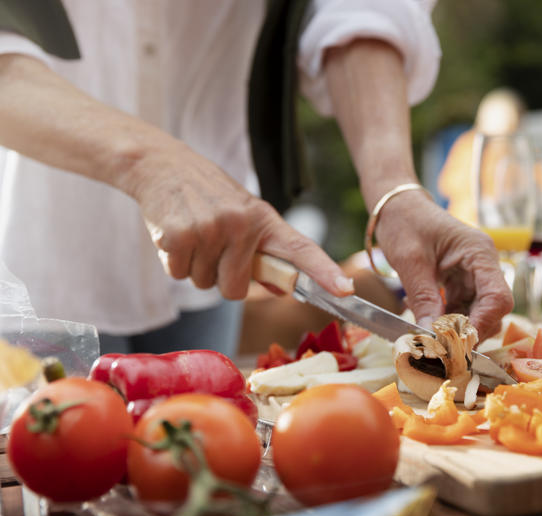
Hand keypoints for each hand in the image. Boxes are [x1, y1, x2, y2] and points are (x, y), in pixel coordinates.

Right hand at [117, 142, 352, 298]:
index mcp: (264, 220)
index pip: (301, 249)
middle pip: (235, 290)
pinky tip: (175, 234)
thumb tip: (280, 290)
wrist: (163, 165)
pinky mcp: (180, 236)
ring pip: (205, 284)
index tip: (345, 290)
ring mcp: (211, 230)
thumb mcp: (243, 214)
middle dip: (221, 278)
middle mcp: (242, 224)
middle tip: (211, 247)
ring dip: (196, 268)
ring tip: (193, 234)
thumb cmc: (208, 195)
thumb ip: (262, 253)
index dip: (325, 272)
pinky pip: (180, 275)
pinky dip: (174, 262)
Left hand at [375, 190, 512, 339]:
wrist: (396, 207)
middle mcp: (483, 265)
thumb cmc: (404, 223)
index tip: (457, 343)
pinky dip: (448, 322)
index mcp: (479, 253)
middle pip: (493, 310)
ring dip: (458, 330)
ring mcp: (474, 275)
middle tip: (442, 347)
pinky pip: (463, 310)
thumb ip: (423, 298)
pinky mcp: (462, 283)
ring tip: (432, 337)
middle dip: (470, 331)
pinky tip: (429, 324)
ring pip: (479, 314)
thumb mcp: (410, 261)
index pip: (498, 297)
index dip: (482, 324)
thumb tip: (431, 336)